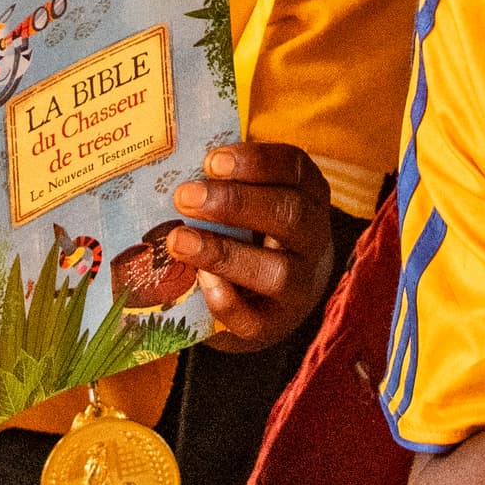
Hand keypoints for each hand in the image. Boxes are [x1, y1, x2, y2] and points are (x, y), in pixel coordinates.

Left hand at [160, 141, 336, 351]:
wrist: (275, 297)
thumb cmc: (253, 232)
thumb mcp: (252, 200)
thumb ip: (224, 182)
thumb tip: (173, 165)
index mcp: (308, 194)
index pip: (294, 168)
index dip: (255, 162)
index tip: (211, 161)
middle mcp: (311, 238)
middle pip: (289, 214)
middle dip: (235, 203)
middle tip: (185, 196)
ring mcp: (299, 285)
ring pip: (278, 271)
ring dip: (224, 252)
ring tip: (178, 240)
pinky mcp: (275, 323)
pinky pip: (256, 319)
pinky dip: (226, 301)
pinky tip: (199, 281)